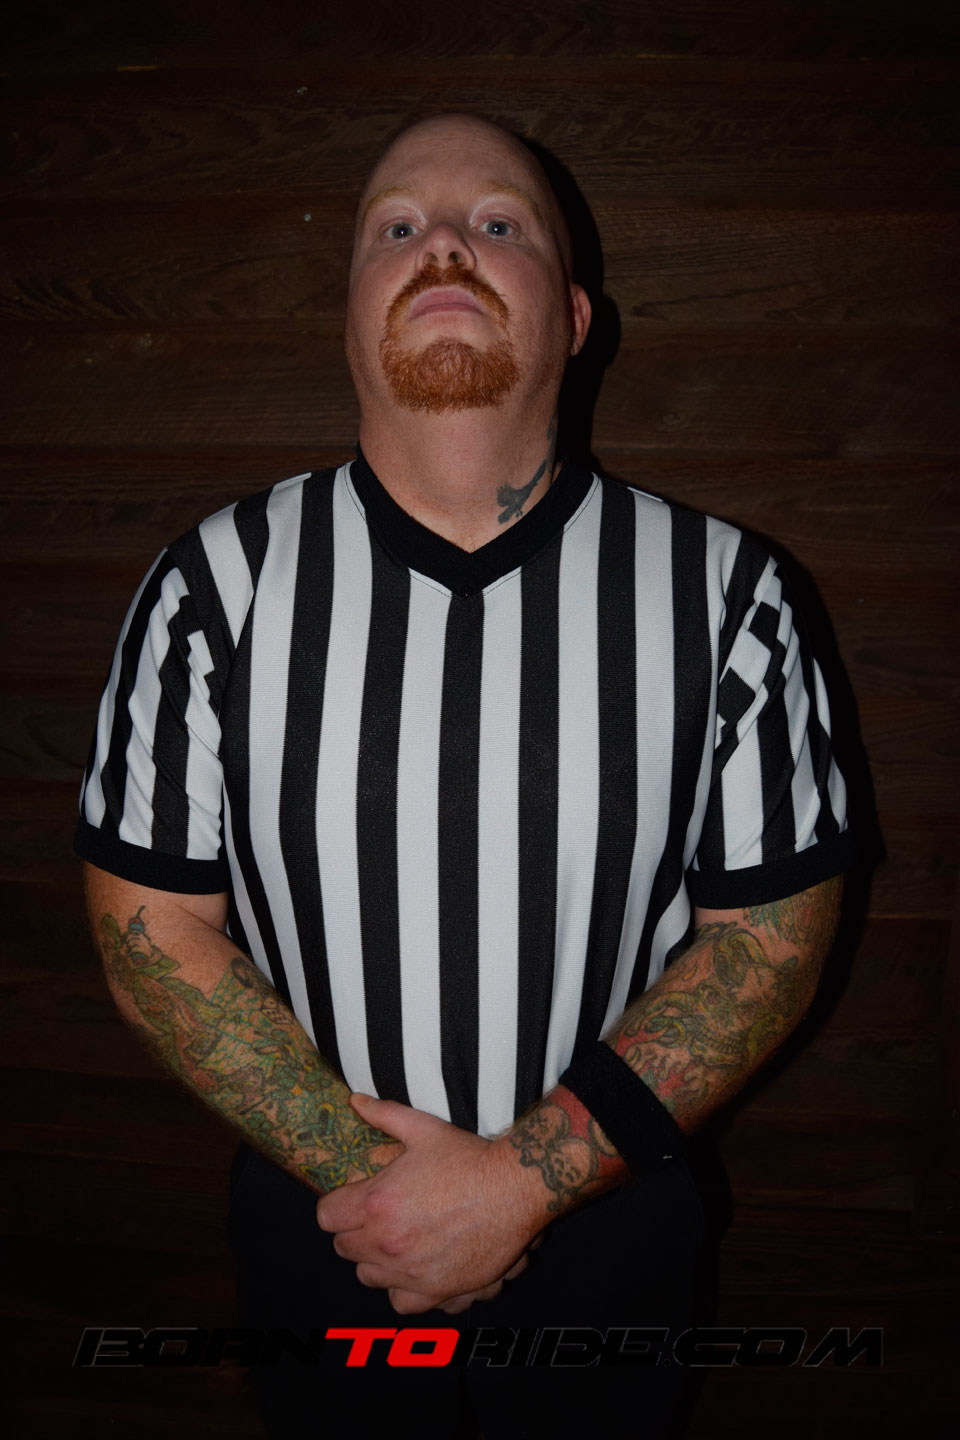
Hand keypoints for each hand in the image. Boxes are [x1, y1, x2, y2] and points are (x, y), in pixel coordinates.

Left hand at [315, 1094, 544, 1312]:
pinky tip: (415, 1269)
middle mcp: (387, 1243)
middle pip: (343, 1248)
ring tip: (396, 1241)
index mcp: (377, 1203)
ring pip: (368, 1276)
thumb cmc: (468, 1159)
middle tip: (377, 1216)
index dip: (337, 1205)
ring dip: (375, 1260)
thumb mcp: (424, 1129)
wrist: (514, 1190)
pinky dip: (404, 1289)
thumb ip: (384, 1115)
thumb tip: (356, 1101)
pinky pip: (401, 1303)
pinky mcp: (436, 1291)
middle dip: (355, 1231)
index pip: (326, 1217)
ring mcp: (410, 1272)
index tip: (352, 1198)